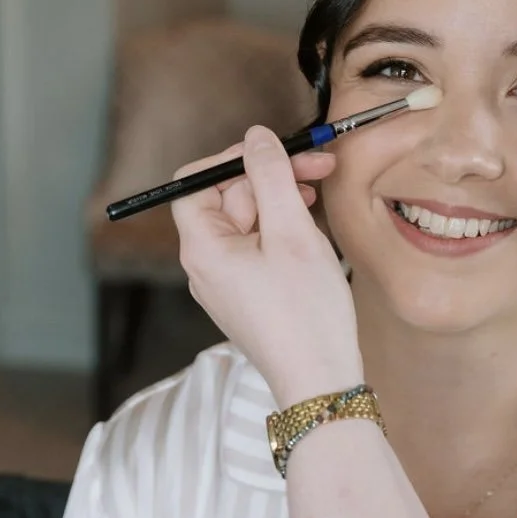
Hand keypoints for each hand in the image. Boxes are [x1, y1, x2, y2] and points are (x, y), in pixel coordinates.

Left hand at [172, 127, 364, 407]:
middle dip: (269, 179)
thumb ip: (271, 176)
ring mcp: (225, 283)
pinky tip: (310, 236)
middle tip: (319, 170)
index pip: (196, 182)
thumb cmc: (306, 312)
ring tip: (319, 203)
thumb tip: (255, 137)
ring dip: (280, 203)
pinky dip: (281, 233)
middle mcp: (204, 265)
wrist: (320, 380)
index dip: (233, 160)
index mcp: (202, 248)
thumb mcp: (292, 231)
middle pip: (226, 199)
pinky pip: (256, 249)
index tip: (276, 155)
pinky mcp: (246, 296)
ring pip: (247, 223)